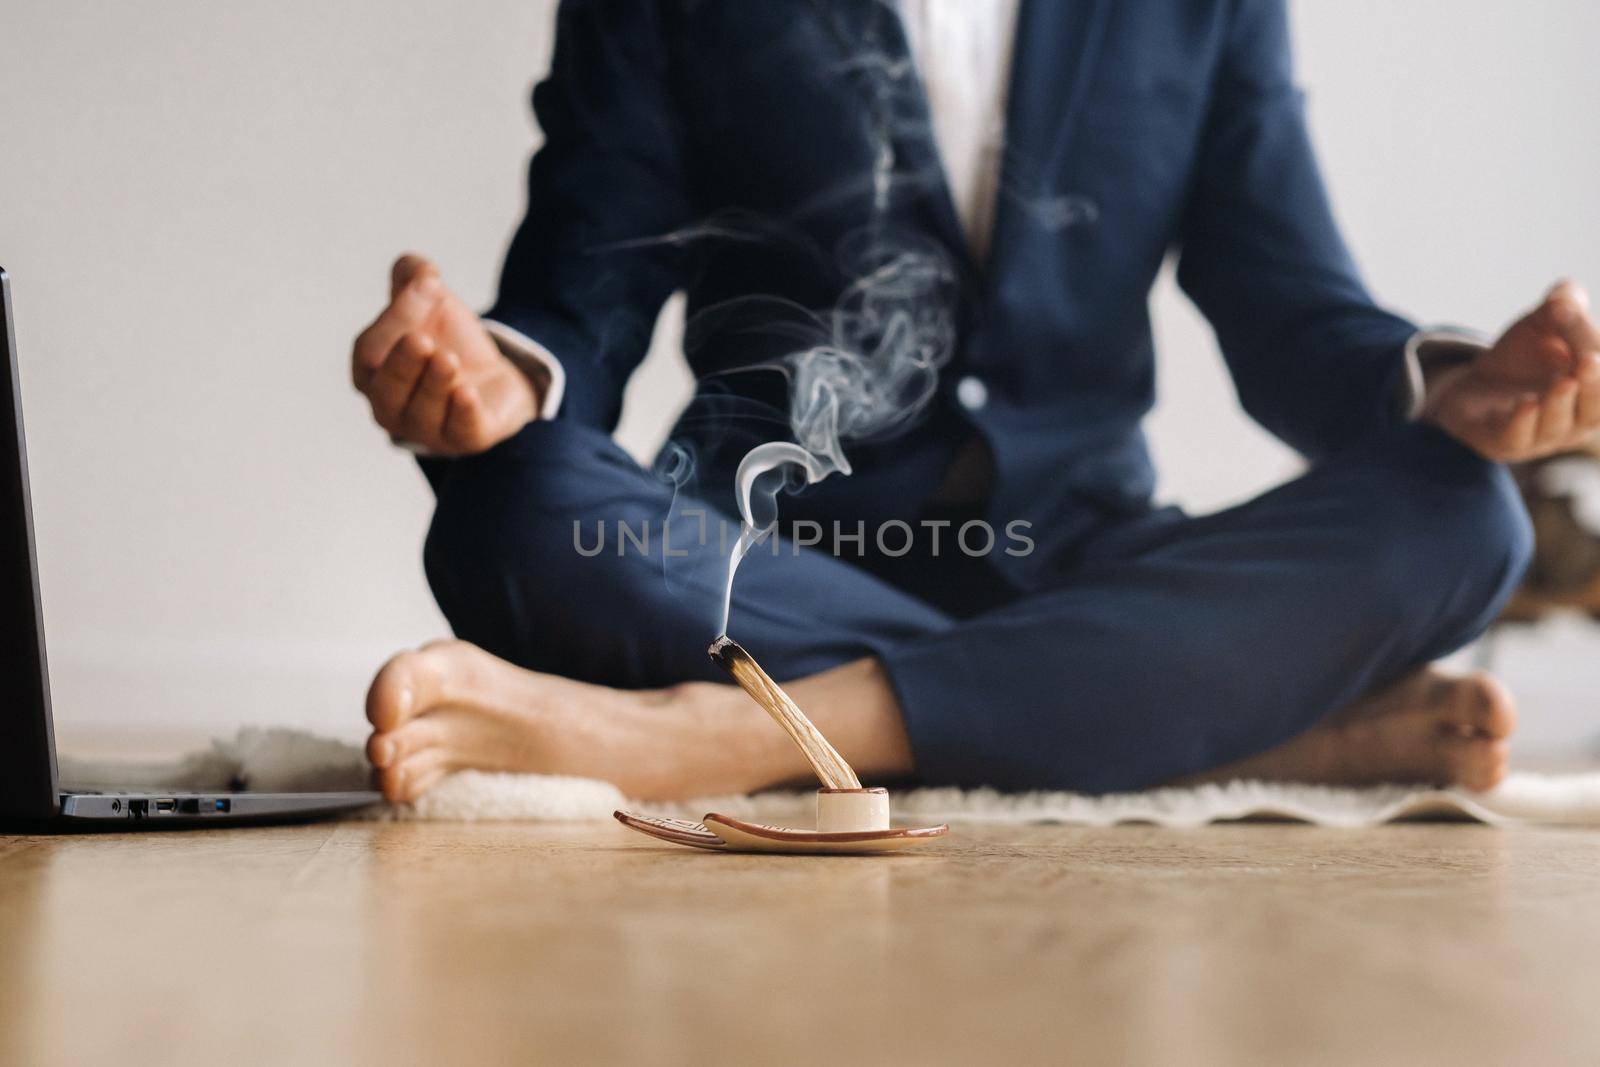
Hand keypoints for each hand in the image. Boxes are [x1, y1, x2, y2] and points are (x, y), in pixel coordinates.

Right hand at [351, 254, 539, 455]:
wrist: (496, 373)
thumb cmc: (449, 339)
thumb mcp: (430, 300)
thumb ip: (414, 276)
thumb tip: (421, 270)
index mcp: (371, 372)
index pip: (371, 351)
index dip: (396, 319)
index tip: (431, 284)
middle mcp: (392, 407)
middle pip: (387, 391)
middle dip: (403, 365)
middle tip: (422, 340)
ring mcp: (427, 430)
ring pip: (422, 413)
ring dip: (434, 384)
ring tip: (448, 359)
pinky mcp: (466, 439)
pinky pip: (460, 432)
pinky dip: (462, 414)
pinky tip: (467, 394)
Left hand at [1423, 281, 1599, 462]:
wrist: (1473, 382)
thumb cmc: (1523, 354)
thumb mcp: (1546, 320)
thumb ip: (1563, 304)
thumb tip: (1564, 302)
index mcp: (1595, 393)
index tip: (1593, 349)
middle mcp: (1574, 420)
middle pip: (1594, 412)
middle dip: (1596, 388)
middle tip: (1590, 361)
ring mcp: (1538, 437)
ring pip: (1557, 428)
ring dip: (1560, 405)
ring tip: (1563, 382)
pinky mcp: (1499, 443)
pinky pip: (1515, 440)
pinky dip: (1523, 424)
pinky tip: (1526, 405)